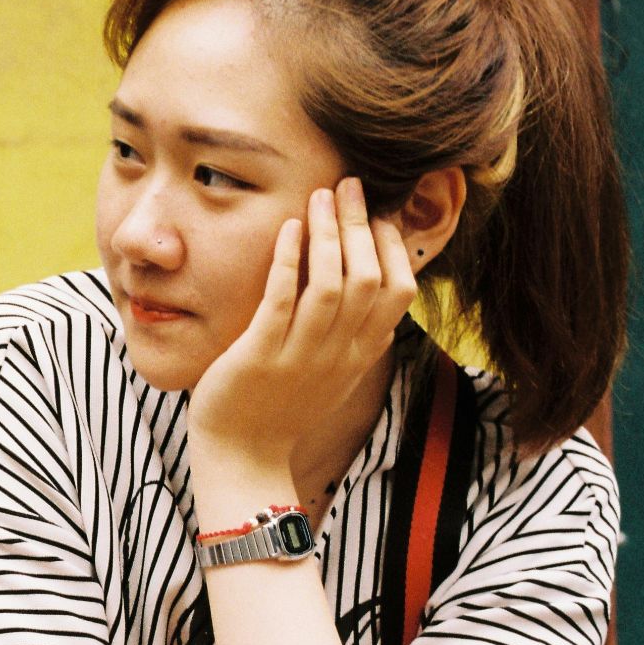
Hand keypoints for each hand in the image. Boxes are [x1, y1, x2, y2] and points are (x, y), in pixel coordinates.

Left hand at [186, 178, 417, 469]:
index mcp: (360, 354)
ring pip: (332, 284)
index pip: (400, 290)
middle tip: (350, 185)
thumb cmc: (282, 410)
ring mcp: (301, 355)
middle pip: (369, 277)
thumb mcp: (335, 375)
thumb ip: (359, 339)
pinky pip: (281, 299)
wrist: (242, 459)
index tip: (377, 213)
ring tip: (321, 195)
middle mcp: (339, 353)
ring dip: (328, 233)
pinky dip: (288, 259)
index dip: (392, 246)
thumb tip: (383, 301)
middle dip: (361, 224)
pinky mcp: (260, 355)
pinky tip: (287, 228)